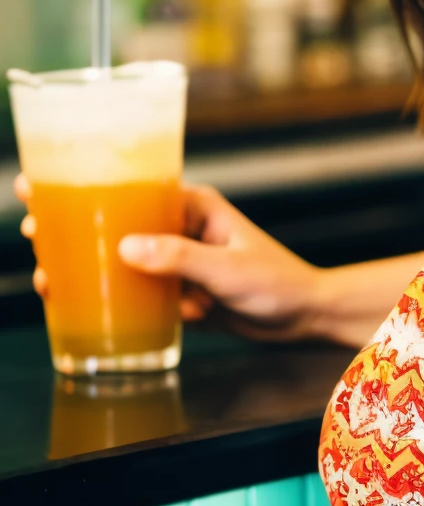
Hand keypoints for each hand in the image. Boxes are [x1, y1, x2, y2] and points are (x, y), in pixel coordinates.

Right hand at [15, 174, 328, 342]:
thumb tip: (127, 247)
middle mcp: (182, 228)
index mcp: (195, 206)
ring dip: (96, 272)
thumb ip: (181, 258)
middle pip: (121, 223)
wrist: (302, 317)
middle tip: (39, 239)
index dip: (93, 189)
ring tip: (55, 281)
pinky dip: (124, 302)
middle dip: (80, 231)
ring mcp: (178, 260)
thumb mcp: (228, 270)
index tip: (49, 187)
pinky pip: (140, 292)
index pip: (136, 189)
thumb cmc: (277, 282)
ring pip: (125, 261)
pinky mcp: (179, 292)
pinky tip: (110, 312)